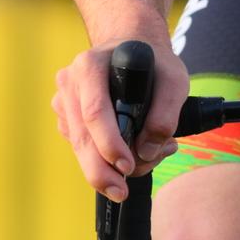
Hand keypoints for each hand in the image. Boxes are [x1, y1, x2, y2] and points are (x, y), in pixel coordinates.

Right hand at [52, 34, 187, 202]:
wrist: (133, 47)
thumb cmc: (154, 62)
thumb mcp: (175, 79)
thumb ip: (167, 114)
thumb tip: (148, 151)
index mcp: (90, 66)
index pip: (94, 111)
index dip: (109, 142)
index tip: (128, 165)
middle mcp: (70, 83)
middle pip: (81, 136)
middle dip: (101, 170)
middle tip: (121, 192)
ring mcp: (64, 101)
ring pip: (79, 146)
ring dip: (107, 166)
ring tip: (147, 161)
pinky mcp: (65, 117)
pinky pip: (80, 146)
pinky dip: (104, 157)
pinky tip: (131, 152)